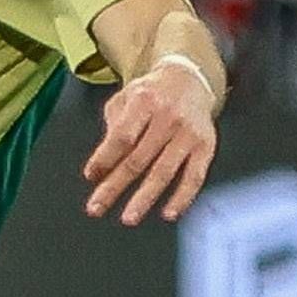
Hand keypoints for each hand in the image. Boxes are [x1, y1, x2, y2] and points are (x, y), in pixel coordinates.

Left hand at [82, 57, 218, 225]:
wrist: (189, 79)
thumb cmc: (150, 94)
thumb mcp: (124, 99)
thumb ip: (112, 128)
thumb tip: (100, 166)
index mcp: (144, 102)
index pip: (121, 137)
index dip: (104, 159)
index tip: (91, 176)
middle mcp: (168, 117)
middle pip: (138, 159)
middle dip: (115, 186)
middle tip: (97, 207)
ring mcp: (188, 133)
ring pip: (164, 171)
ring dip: (145, 198)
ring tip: (129, 217)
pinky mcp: (206, 145)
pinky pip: (195, 176)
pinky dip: (182, 197)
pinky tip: (168, 212)